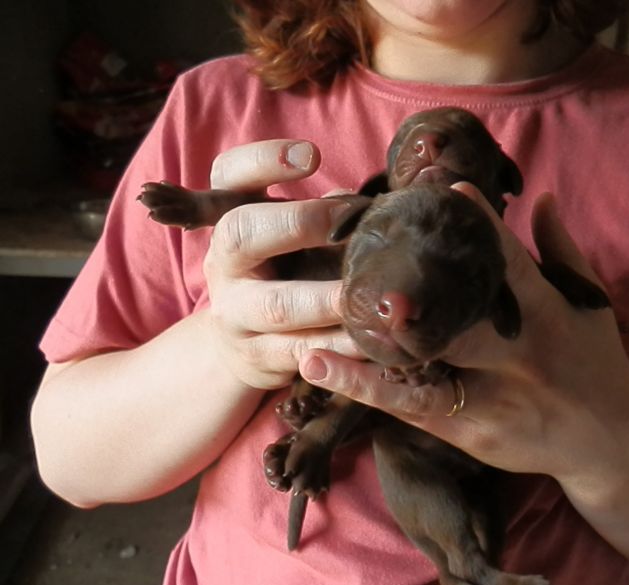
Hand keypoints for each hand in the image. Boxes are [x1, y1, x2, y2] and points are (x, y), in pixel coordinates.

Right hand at [203, 139, 361, 389]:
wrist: (239, 346)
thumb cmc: (280, 275)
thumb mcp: (288, 240)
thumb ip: (325, 215)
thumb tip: (377, 203)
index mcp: (231, 222)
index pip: (229, 175)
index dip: (264, 160)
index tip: (311, 156)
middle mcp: (223, 265)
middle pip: (242, 235)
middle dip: (299, 224)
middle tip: (349, 222)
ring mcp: (236, 315)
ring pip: (279, 305)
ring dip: (330, 298)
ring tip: (373, 295)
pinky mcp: (260, 357)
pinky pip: (303, 351)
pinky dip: (341, 346)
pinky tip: (374, 338)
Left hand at [298, 182, 628, 476]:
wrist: (610, 441)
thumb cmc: (596, 361)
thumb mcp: (589, 302)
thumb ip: (560, 249)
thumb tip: (542, 197)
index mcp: (545, 313)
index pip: (508, 262)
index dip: (480, 226)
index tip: (445, 192)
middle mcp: (515, 353)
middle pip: (453, 316)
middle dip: (406, 294)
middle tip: (351, 265)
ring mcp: (490, 395)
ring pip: (420, 369)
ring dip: (363, 353)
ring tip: (310, 336)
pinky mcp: (470, 429)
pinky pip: (411, 407)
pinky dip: (366, 389)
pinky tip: (322, 370)